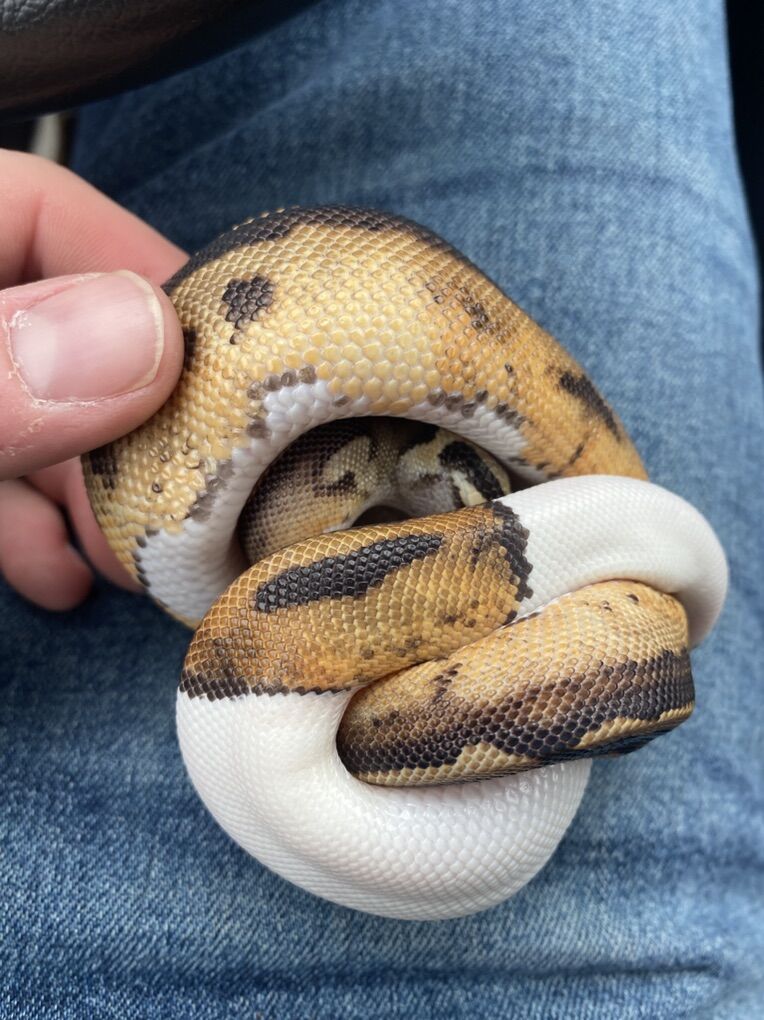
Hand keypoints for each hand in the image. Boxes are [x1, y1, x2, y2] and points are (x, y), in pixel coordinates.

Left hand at [0, 150, 185, 609]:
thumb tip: (147, 339)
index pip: (37, 207)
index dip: (141, 275)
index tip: (229, 370)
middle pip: (55, 327)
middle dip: (131, 419)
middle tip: (190, 497)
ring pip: (31, 411)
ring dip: (91, 489)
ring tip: (135, 556)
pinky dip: (26, 524)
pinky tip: (60, 577)